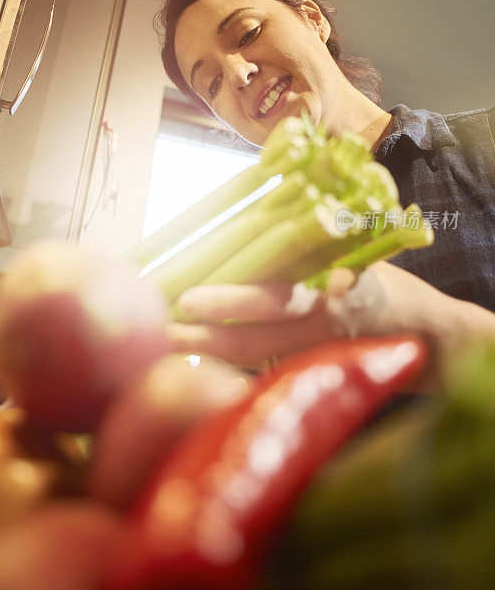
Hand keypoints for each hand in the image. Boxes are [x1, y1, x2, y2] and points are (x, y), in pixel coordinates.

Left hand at [168, 262, 494, 373]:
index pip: (275, 295)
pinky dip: (229, 356)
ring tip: (164, 340)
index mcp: (336, 289)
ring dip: (207, 347)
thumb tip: (249, 221)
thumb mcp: (358, 251)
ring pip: (254, 355)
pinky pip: (264, 363)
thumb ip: (308, 244)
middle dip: (205, 332)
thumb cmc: (387, 285)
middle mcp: (323, 326)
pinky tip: (195, 349)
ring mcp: (316, 352)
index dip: (229, 300)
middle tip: (161, 326)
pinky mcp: (312, 368)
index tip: (186, 297)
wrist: (428, 338)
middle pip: (257, 335)